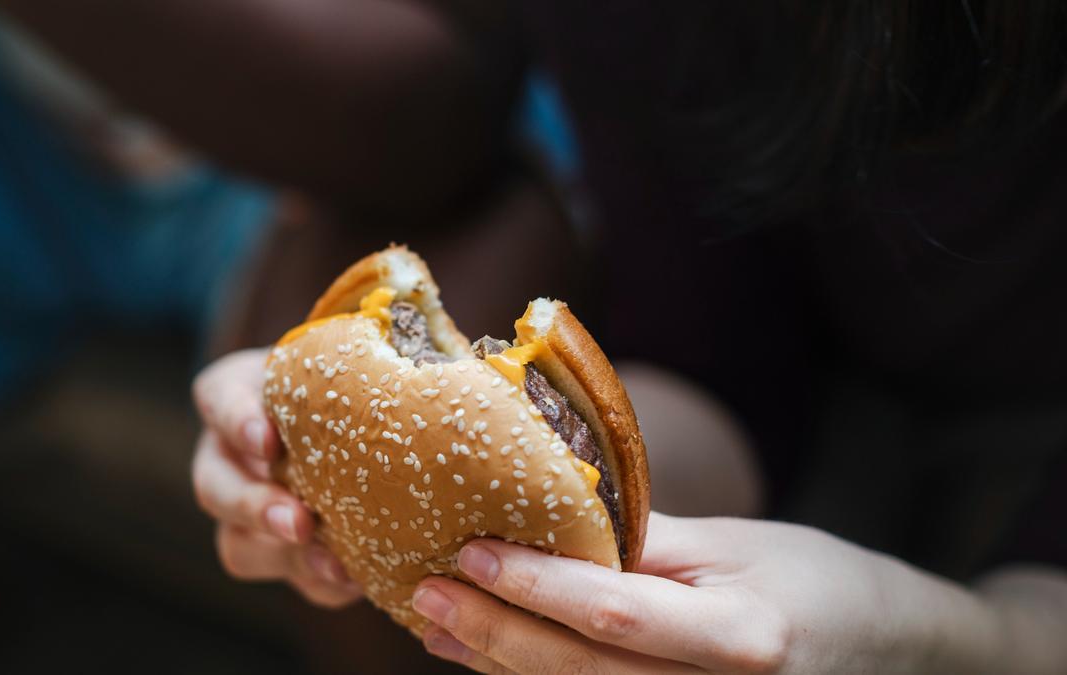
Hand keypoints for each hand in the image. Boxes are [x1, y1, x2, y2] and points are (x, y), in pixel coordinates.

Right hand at [192, 349, 361, 607]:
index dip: (237, 420)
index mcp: (238, 394)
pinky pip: (291, 579)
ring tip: (334, 565)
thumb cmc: (357, 376)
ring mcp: (247, 512)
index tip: (268, 439)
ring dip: (286, 558)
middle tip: (297, 521)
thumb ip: (371, 358)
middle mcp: (229, 457)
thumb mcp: (354, 357)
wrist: (367, 417)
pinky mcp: (282, 554)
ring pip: (240, 545)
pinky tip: (357, 578)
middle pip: (215, 487)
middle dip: (254, 507)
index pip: (219, 398)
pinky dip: (322, 582)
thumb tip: (439, 365)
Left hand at [411, 513, 1008, 673]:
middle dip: (494, 636)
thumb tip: (550, 516)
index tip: (470, 555)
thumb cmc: (816, 581)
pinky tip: (488, 654)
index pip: (615, 617)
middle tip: (424, 594)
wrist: (893, 653)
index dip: (536, 589)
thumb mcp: (738, 544)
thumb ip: (644, 542)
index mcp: (742, 639)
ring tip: (436, 624)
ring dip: (499, 666)